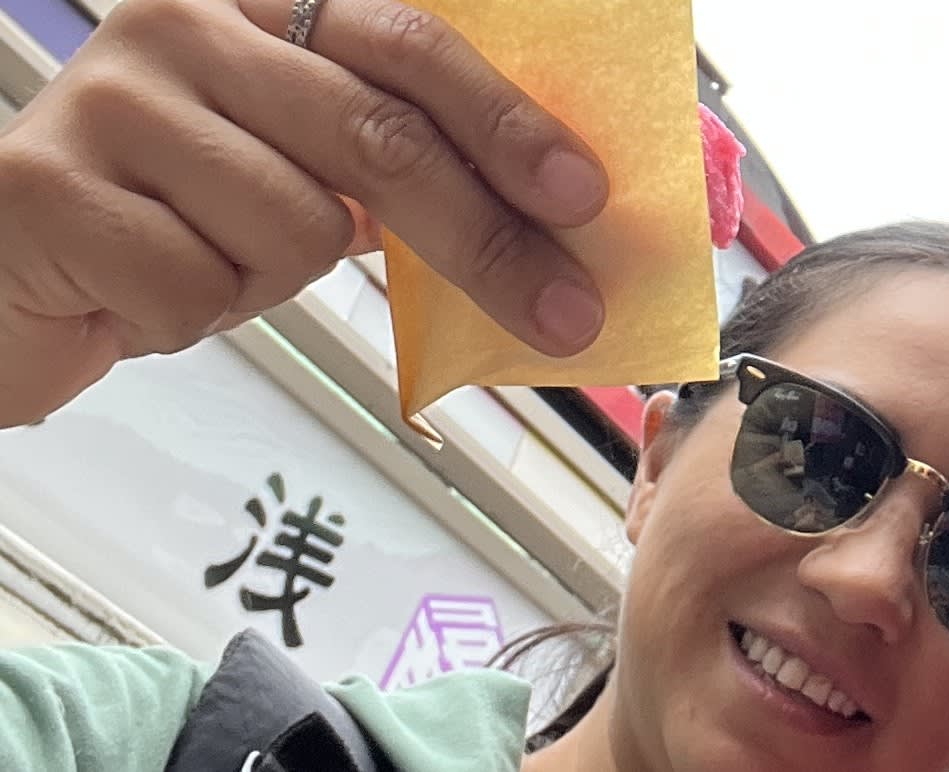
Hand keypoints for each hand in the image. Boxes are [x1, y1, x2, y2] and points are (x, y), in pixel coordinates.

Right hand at [0, 0, 609, 427]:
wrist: (2, 276)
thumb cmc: (172, 220)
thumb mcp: (291, 168)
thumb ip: (392, 157)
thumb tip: (550, 209)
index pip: (410, 44)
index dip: (507, 120)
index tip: (584, 195)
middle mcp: (176, 24)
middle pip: (377, 137)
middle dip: (486, 239)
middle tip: (564, 315)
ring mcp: (105, 98)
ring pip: (293, 226)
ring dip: (272, 280)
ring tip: (207, 261)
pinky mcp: (49, 188)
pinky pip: (203, 286)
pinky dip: (195, 316)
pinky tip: (142, 289)